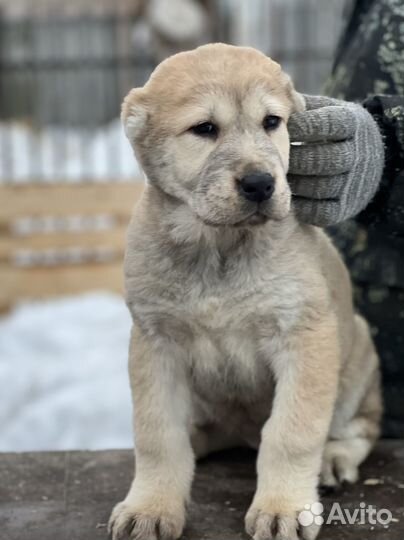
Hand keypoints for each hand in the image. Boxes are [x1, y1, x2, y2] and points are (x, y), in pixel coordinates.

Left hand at [287, 95, 384, 226]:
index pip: (325, 125)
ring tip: (278, 179)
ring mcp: (353, 183)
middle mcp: (358, 154)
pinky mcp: (346, 207)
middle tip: (272, 159)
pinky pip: (321, 211)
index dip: (301, 128)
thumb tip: (276, 104)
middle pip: (320, 159)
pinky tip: (290, 197)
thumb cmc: (334, 130)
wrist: (368, 158)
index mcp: (353, 125)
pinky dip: (303, 206)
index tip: (283, 128)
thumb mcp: (327, 111)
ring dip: (295, 184)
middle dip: (294, 159)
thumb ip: (304, 107)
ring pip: (319, 186)